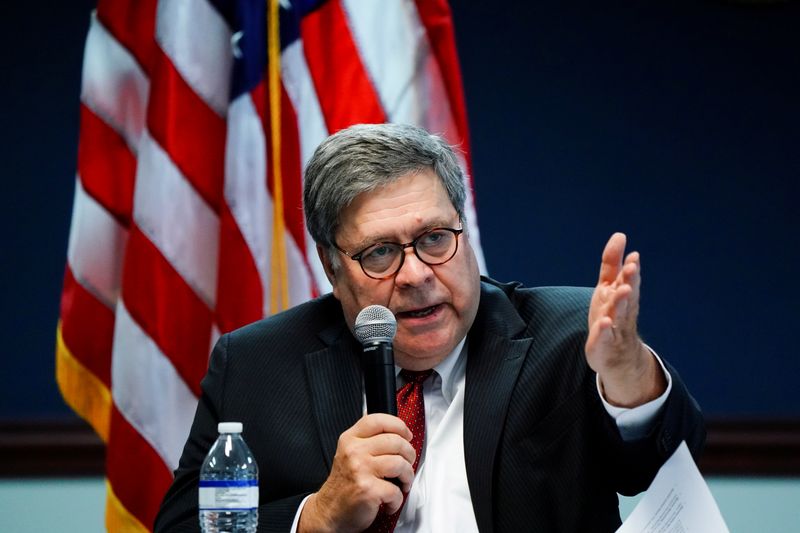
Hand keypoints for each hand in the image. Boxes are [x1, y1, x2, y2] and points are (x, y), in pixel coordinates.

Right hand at [298, 414, 415, 532]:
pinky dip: (397, 500)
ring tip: (402, 483)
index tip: (407, 435)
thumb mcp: (349, 454)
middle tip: (408, 463)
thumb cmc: (344, 485)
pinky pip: (396, 490)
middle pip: (395, 441)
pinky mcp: (368, 490)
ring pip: (400, 464)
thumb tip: (400, 434)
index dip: (399, 426)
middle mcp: (354, 451)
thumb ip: (369, 441)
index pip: (378, 420)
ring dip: (408, 476)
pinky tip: (389, 501)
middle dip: (409, 454)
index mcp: (350, 439)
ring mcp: (360, 470)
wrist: (329, 512)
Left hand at [585, 233, 665, 406]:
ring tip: (622, 290)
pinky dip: (605, 330)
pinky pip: (605, 336)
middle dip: (630, 280)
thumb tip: (620, 235)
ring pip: (619, 313)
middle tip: (633, 267)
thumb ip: (612, 263)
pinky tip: (605, 322)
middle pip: (627, 294)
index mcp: (622, 295)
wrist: (616, 355)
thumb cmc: (612, 314)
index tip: (634, 255)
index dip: (630, 268)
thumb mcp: (609, 286)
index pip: (627, 280)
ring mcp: (615, 327)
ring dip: (620, 301)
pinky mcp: (604, 344)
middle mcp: (622, 310)